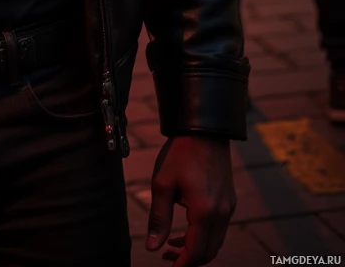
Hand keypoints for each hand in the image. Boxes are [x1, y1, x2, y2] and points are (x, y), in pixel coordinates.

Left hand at [147, 136, 234, 264]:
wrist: (204, 130)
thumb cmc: (180, 154)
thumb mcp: (163, 184)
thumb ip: (159, 218)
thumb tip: (152, 247)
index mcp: (204, 212)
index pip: (196, 252)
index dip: (182, 264)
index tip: (167, 266)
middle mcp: (221, 214)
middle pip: (209, 252)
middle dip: (188, 260)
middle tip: (166, 256)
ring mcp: (228, 207)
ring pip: (215, 241)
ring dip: (196, 247)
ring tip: (172, 243)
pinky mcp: (229, 199)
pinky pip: (219, 227)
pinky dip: (204, 234)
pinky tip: (187, 226)